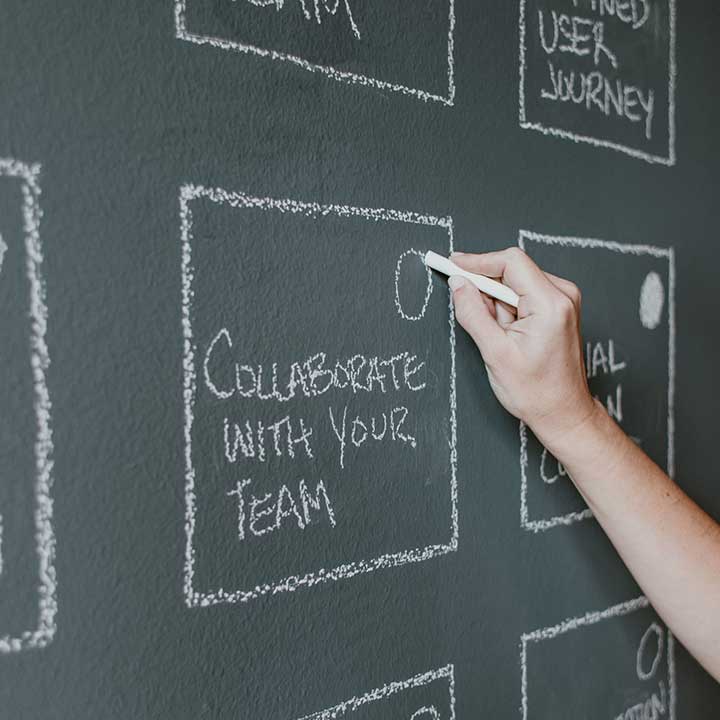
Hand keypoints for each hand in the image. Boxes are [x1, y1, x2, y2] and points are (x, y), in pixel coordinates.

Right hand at [448, 248, 597, 450]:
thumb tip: (458, 284)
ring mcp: (564, 301)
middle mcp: (563, 296)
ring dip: (498, 303)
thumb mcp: (495, 353)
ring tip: (500, 337)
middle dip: (487, 290)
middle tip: (474, 316)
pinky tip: (508, 334)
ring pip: (516, 283)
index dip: (478, 261)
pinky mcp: (559, 308)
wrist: (563, 412)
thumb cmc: (536, 391)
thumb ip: (473, 313)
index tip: (454, 264)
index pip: (511, 262)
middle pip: (513, 271)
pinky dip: (508, 308)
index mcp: (550, 304)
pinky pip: (525, 294)